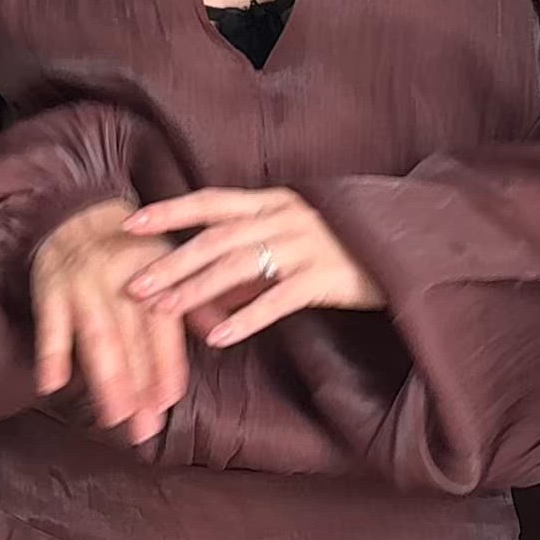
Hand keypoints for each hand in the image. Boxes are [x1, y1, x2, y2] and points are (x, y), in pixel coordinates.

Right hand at [31, 199, 188, 443]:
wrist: (77, 213)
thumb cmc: (130, 250)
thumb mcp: (169, 265)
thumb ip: (194, 302)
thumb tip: (223, 332)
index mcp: (154, 278)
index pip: (162, 329)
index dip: (165, 365)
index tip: (168, 400)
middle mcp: (120, 283)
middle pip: (131, 342)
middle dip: (138, 387)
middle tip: (144, 428)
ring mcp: (83, 288)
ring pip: (97, 339)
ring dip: (105, 379)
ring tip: (112, 417)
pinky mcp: (50, 290)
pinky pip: (49, 325)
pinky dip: (50, 353)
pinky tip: (51, 385)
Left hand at [121, 189, 384, 344]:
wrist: (410, 250)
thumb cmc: (346, 248)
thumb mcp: (296, 243)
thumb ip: (253, 261)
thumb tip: (208, 295)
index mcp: (274, 202)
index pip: (210, 202)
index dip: (169, 212)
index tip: (129, 226)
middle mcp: (285, 216)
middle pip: (216, 237)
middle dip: (171, 262)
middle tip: (133, 285)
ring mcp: (306, 244)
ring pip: (239, 265)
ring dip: (196, 290)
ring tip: (163, 312)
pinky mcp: (326, 276)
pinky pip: (278, 299)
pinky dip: (246, 318)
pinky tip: (219, 338)